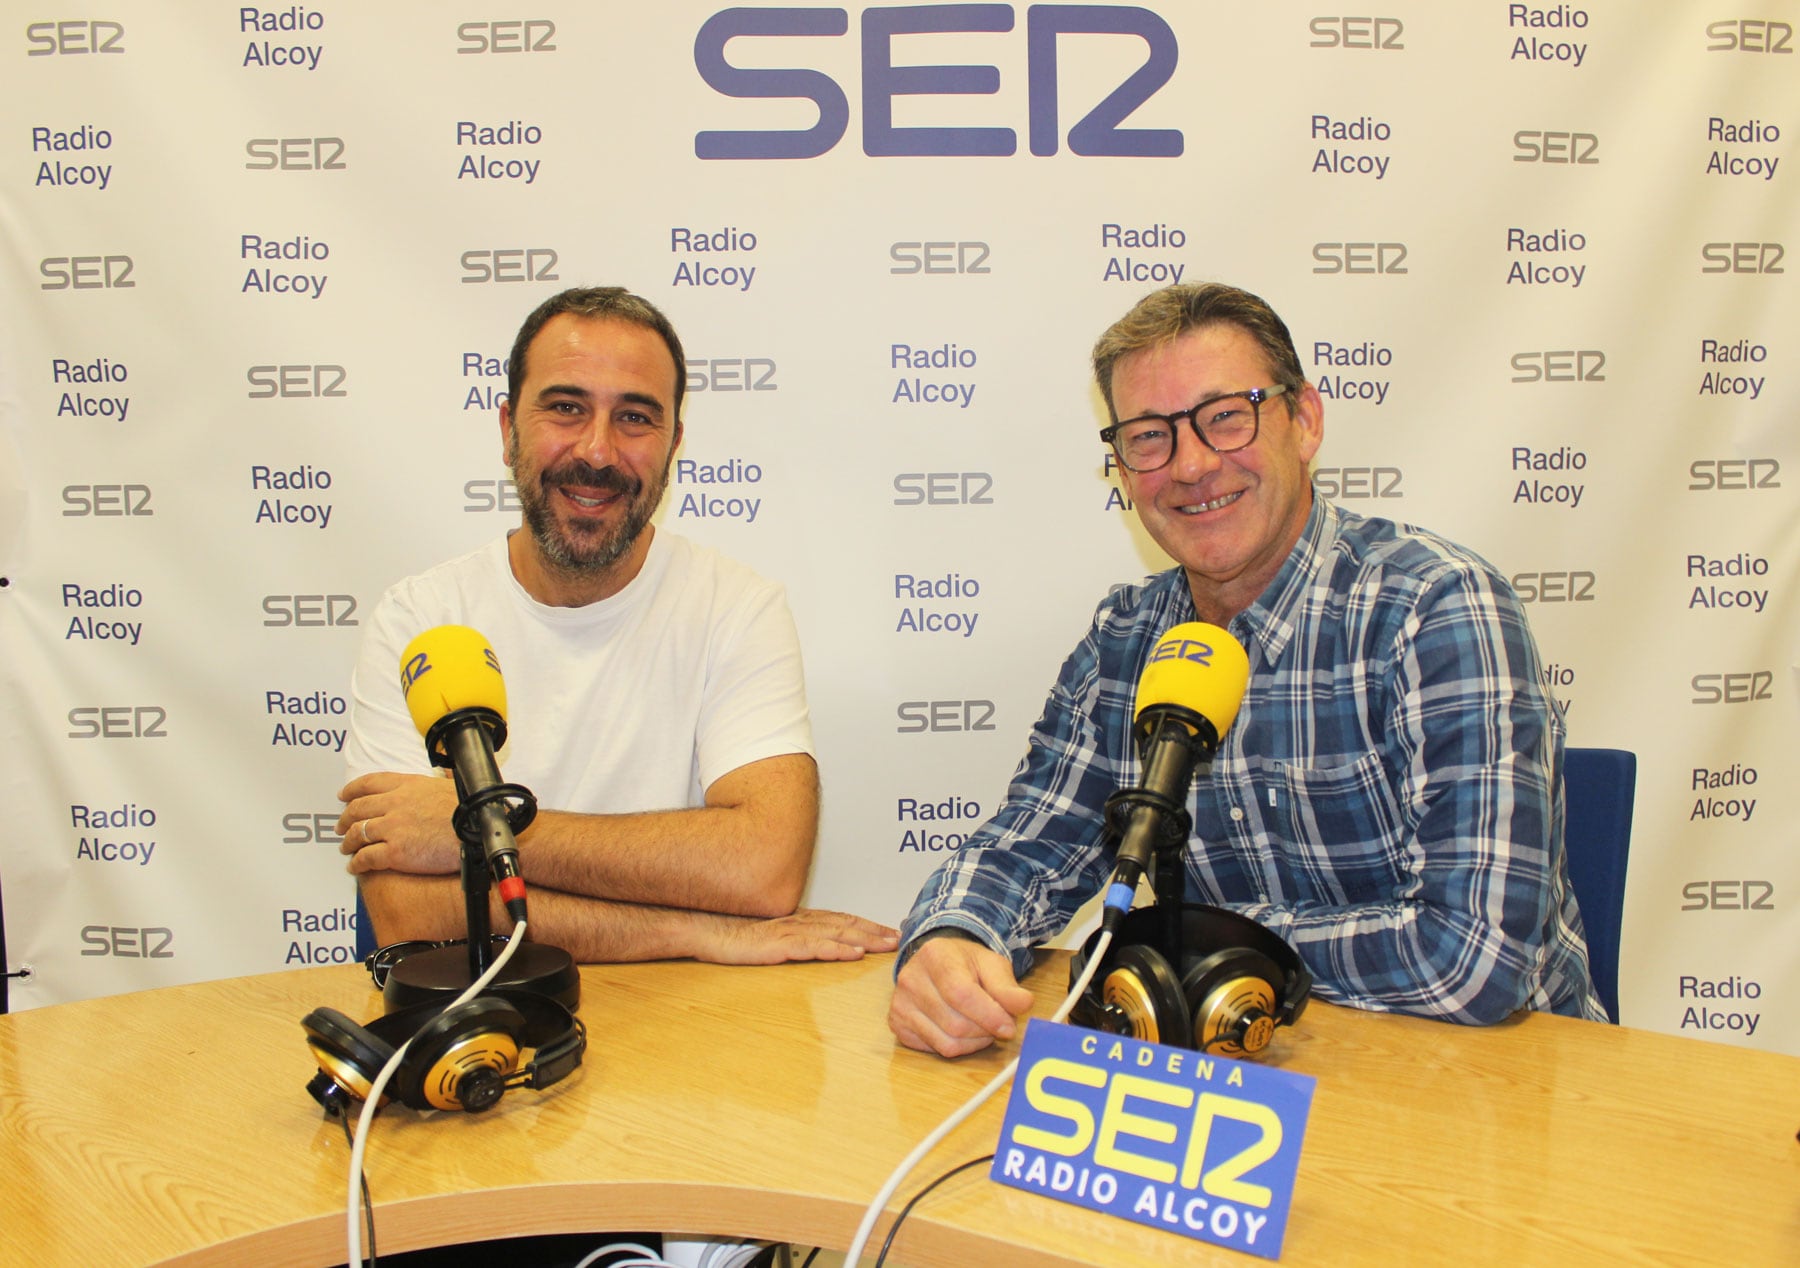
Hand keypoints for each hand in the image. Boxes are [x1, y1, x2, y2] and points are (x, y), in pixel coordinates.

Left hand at [337, 772, 462, 875]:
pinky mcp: (394, 853)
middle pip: (358, 809)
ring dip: (348, 842)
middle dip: (345, 818)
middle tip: (341, 825)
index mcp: (408, 785)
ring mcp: (392, 828)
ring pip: (357, 834)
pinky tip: (355, 868)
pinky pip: (366, 858)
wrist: (479, 833)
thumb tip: (443, 776)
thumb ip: (435, 783)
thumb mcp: (451, 786)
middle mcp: (395, 804)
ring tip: (346, 848)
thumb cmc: (472, 812)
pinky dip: (356, 864)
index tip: (344, 795)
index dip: (352, 790)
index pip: (370, 783)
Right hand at [697, 909, 898, 965]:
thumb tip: (815, 947)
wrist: (705, 930)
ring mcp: (790, 931)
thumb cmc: (732, 934)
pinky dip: (836, 949)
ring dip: (865, 938)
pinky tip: (853, 953)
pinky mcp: (779, 945)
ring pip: (835, 933)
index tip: (889, 930)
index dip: (867, 924)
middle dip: (875, 930)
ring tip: (887, 944)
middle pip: (845, 924)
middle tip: (900, 937)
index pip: (840, 919)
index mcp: (798, 919)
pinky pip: (813, 947)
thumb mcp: (769, 937)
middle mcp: (799, 921)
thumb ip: (793, 940)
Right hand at [889, 933, 1035, 1057]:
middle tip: (998, 1022)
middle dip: (985, 1031)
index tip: (1009, 1026)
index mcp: (934, 956)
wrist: (937, 962)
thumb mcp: (991, 964)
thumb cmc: (965, 964)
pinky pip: (935, 1050)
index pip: (961, 995)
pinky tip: (961, 1030)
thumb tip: (1023, 1004)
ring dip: (974, 1042)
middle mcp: (910, 979)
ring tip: (981, 1026)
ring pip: (947, 1043)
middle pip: (956, 1024)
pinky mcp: (898, 1025)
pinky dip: (957, 1047)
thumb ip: (1007, 986)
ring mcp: (900, 1004)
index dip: (989, 1016)